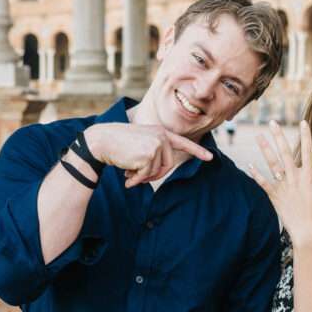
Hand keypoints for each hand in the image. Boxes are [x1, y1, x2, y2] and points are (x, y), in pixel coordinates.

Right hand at [81, 123, 211, 187]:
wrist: (102, 140)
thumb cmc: (118, 143)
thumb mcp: (140, 142)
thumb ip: (154, 152)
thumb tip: (161, 170)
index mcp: (160, 132)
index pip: (183, 143)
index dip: (197, 152)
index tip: (209, 158)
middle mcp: (161, 137)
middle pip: (168, 165)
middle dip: (154, 175)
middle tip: (138, 177)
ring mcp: (156, 145)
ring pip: (157, 171)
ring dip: (142, 177)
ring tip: (129, 171)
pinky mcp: (149, 155)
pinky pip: (147, 174)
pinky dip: (137, 179)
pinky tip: (126, 174)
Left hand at [246, 120, 311, 245]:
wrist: (308, 232)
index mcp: (309, 176)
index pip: (307, 150)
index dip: (305, 135)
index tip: (302, 122)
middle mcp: (295, 178)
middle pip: (285, 152)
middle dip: (278, 136)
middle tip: (272, 122)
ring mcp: (284, 187)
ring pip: (272, 164)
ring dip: (265, 149)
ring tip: (258, 136)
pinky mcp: (275, 196)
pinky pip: (263, 183)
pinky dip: (256, 175)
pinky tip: (249, 165)